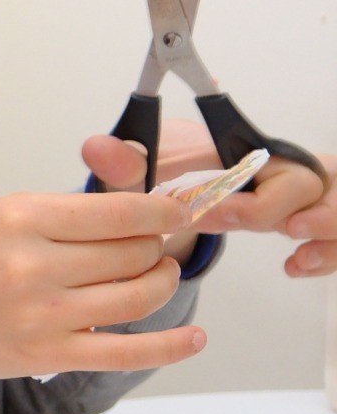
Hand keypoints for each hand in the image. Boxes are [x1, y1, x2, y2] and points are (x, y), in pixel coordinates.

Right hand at [0, 190, 199, 413]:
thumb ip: (53, 213)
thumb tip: (128, 212)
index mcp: (18, 219)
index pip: (118, 212)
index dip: (161, 211)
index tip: (176, 210)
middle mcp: (34, 265)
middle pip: (134, 252)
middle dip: (154, 245)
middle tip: (150, 245)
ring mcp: (44, 314)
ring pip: (138, 295)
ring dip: (161, 282)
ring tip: (156, 275)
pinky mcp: (50, 354)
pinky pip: (128, 352)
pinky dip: (171, 347)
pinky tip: (195, 337)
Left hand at [84, 118, 336, 275]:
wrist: (184, 190)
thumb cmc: (172, 175)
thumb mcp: (144, 171)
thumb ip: (123, 162)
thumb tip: (98, 148)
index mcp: (249, 151)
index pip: (269, 162)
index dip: (254, 188)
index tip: (222, 209)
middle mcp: (284, 173)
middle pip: (315, 185)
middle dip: (297, 209)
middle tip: (277, 228)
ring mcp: (304, 202)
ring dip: (327, 231)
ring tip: (298, 252)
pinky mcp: (313, 229)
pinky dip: (327, 254)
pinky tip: (297, 266)